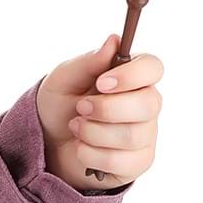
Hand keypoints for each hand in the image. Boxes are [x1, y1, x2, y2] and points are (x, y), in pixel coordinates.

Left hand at [37, 34, 163, 191]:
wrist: (48, 144)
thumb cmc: (60, 106)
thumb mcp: (63, 79)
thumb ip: (88, 61)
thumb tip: (114, 40)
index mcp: (133, 76)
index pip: (153, 67)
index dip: (131, 75)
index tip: (102, 82)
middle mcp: (146, 104)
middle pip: (149, 104)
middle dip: (107, 108)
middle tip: (81, 108)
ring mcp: (144, 134)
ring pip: (132, 135)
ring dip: (93, 132)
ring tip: (76, 127)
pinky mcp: (136, 162)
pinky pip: (122, 161)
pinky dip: (92, 155)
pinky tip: (81, 148)